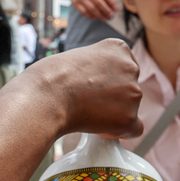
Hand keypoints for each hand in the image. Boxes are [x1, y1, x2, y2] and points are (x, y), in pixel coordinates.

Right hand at [27, 39, 142, 138]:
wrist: (46, 96)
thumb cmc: (51, 78)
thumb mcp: (79, 58)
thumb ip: (97, 68)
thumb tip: (102, 88)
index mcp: (119, 48)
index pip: (124, 69)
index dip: (108, 81)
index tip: (92, 88)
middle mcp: (131, 68)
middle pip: (129, 89)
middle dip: (112, 98)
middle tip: (88, 102)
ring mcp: (133, 93)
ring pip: (130, 109)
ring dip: (113, 114)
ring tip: (86, 112)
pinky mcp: (129, 117)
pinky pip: (133, 130)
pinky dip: (118, 132)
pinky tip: (100, 129)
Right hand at [62, 0, 116, 21]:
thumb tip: (110, 3)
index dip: (111, 2)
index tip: (116, 8)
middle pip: (99, 2)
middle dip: (106, 10)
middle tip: (112, 15)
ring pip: (92, 9)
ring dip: (100, 15)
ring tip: (105, 19)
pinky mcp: (75, 3)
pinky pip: (84, 12)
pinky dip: (91, 16)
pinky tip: (96, 18)